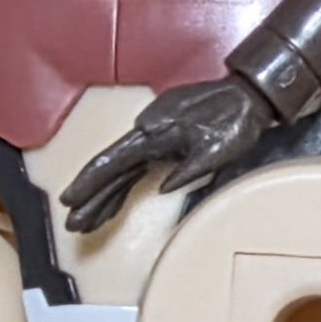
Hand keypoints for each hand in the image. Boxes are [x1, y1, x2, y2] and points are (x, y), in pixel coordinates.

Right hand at [60, 76, 277, 233]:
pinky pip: (137, 169)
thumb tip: (161, 188)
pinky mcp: (165, 143)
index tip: (68, 201)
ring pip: (123, 171)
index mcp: (157, 131)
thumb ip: (189, 169)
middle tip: (72, 226)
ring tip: (86, 225)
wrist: (252, 96)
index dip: (90, 181)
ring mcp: (156, 137)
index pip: (115, 160)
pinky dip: (124, 189)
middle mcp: (149, 132)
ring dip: (105, 197)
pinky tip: (113, 209)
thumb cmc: (237, 121)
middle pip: (113, 168)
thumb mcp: (218, 149)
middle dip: (92, 197)